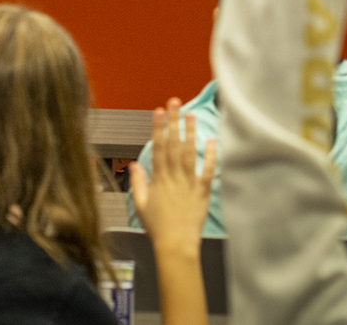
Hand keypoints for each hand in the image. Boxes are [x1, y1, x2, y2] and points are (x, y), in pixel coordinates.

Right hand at [130, 98, 214, 257]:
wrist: (175, 244)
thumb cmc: (156, 226)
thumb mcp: (139, 204)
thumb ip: (138, 182)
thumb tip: (135, 163)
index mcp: (158, 178)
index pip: (158, 147)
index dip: (158, 127)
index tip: (158, 111)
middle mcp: (174, 177)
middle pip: (174, 144)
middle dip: (173, 121)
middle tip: (175, 102)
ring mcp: (189, 183)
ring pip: (189, 153)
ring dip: (189, 132)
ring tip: (190, 114)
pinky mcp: (202, 192)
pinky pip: (207, 171)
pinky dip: (210, 156)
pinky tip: (211, 141)